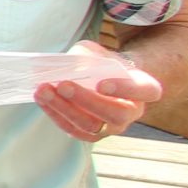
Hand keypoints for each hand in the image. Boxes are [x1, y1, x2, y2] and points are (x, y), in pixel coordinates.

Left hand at [35, 39, 158, 142]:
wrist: (102, 79)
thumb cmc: (104, 63)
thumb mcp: (98, 52)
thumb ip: (86, 56)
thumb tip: (64, 66)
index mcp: (145, 88)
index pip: (144, 91)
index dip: (125, 88)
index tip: (102, 83)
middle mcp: (133, 112)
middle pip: (115, 113)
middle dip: (86, 100)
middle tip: (63, 85)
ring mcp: (112, 127)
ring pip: (90, 125)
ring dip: (63, 108)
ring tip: (43, 90)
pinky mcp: (91, 134)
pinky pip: (73, 129)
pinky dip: (55, 113)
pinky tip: (41, 99)